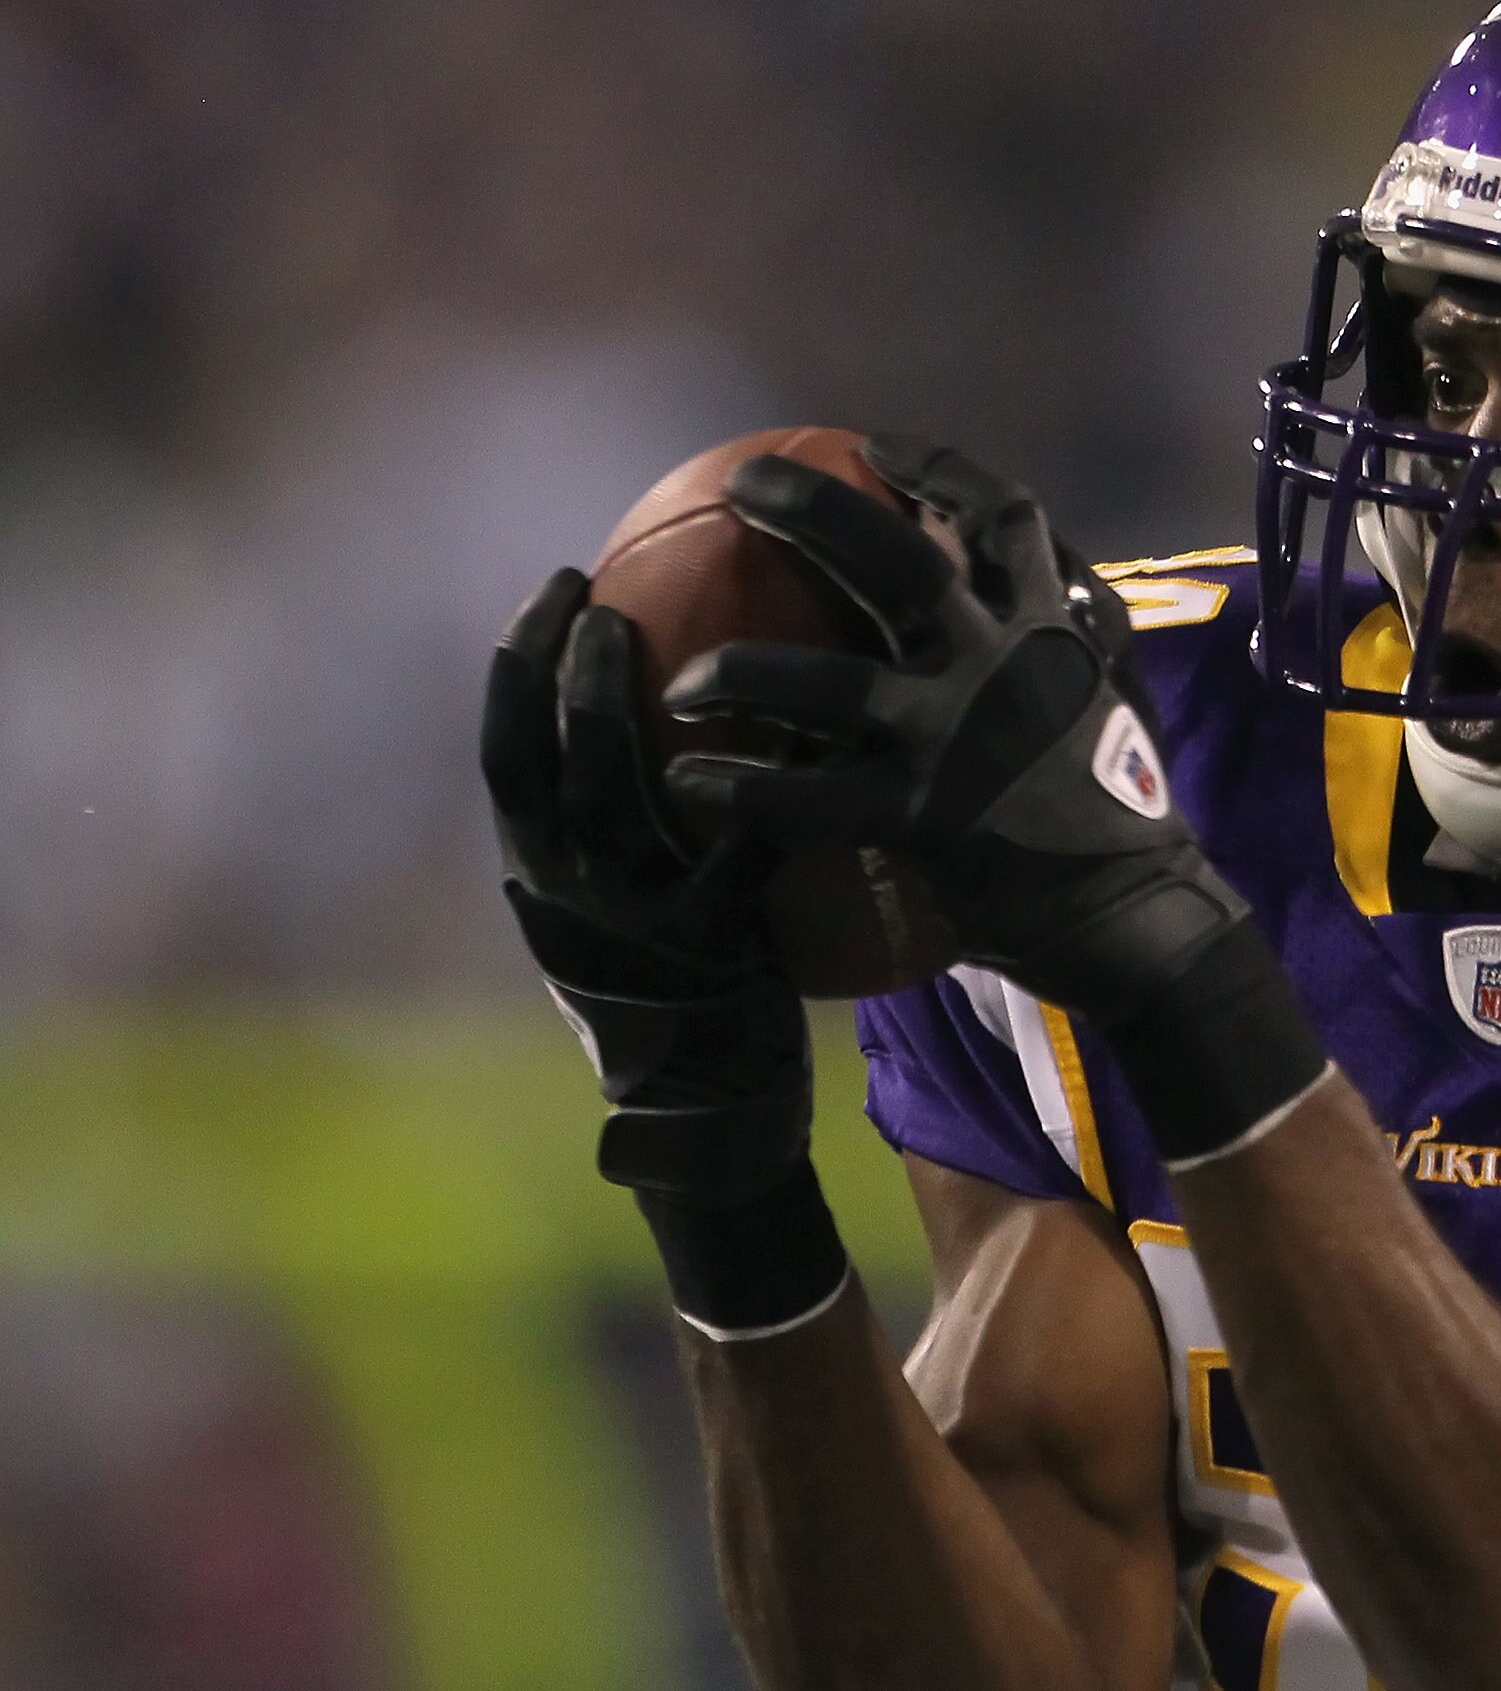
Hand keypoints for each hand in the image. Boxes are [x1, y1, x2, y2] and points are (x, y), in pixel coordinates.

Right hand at [480, 568, 844, 1329]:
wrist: (710, 1107)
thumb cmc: (672, 978)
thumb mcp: (612, 902)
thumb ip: (613, 815)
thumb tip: (644, 687)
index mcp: (536, 877)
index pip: (506, 753)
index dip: (520, 664)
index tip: (558, 583)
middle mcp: (571, 897)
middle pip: (554, 764)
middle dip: (568, 672)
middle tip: (606, 596)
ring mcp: (638, 921)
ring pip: (625, 800)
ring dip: (634, 716)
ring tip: (679, 642)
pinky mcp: (713, 947)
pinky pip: (738, 849)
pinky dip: (763, 782)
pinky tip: (803, 718)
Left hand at [660, 436, 1324, 1162]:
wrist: (1137, 913)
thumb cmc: (1123, 805)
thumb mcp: (1115, 691)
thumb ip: (1074, 628)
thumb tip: (1045, 567)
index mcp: (1060, 627)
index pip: (1004, 516)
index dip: (938, 469)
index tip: (874, 448)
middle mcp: (1007, 665)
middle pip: (897, 560)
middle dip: (812, 508)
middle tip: (742, 484)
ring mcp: (960, 740)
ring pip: (824, 682)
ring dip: (739, 670)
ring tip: (681, 680)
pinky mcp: (922, 818)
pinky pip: (803, 798)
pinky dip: (738, 787)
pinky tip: (690, 782)